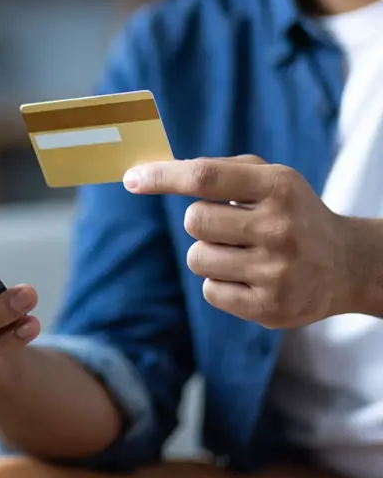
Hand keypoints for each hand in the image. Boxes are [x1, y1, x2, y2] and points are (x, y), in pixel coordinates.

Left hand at [124, 155, 351, 328]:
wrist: (345, 266)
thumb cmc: (290, 213)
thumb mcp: (270, 179)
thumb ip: (218, 170)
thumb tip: (152, 172)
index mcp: (278, 187)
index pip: (206, 176)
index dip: (163, 177)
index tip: (132, 179)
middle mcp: (279, 228)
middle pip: (194, 221)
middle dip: (201, 222)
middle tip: (230, 226)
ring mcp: (276, 271)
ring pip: (197, 258)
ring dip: (209, 254)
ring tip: (243, 254)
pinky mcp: (268, 308)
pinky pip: (209, 291)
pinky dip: (219, 284)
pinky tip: (249, 278)